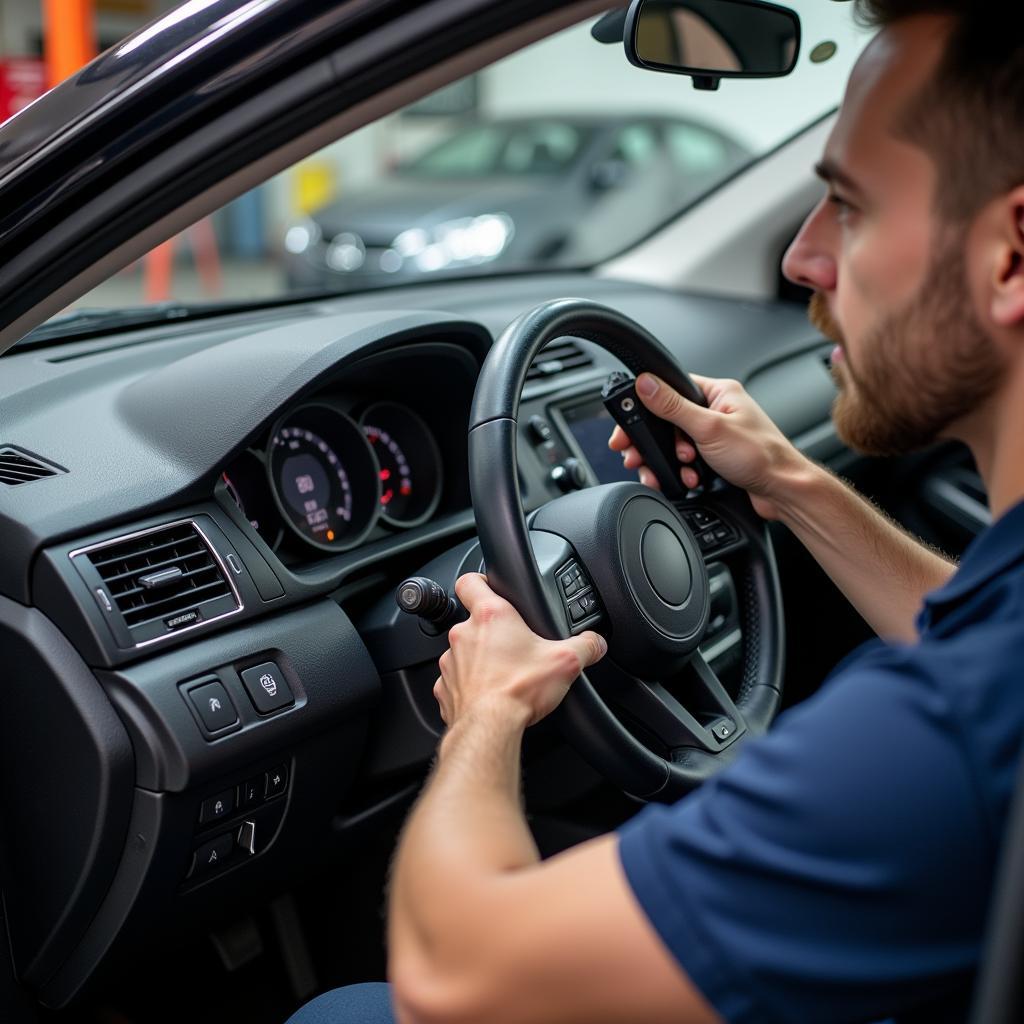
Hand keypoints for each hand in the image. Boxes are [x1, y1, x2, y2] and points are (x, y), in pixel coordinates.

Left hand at [434, 573, 606, 729]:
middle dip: (492, 631)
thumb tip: (596, 643)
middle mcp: (464, 635)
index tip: (489, 586)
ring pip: (464, 652)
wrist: (489, 729)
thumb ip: (585, 646)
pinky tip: (490, 696)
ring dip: (480, 659)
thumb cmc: (518, 691)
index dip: (479, 580)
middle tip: (514, 645)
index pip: (470, 581)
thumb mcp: (566, 663)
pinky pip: (457, 681)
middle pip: (472, 620)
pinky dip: (471, 686)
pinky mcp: (445, 688)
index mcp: (491, 616)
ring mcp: (451, 662)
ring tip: (504, 674)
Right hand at [608, 372, 809, 519]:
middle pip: (667, 420)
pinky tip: (688, 479)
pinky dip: (681, 472)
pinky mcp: (715, 457)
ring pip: (674, 444)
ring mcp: (716, 435)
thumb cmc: (761, 456)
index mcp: (718, 392)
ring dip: (670, 461)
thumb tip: (645, 384)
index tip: (628, 424)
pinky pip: (685, 461)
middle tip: (638, 454)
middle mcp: (716, 410)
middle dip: (655, 442)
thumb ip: (673, 406)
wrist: (782, 491)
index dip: (646, 405)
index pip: (671, 387)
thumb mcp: (709, 427)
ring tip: (677, 468)